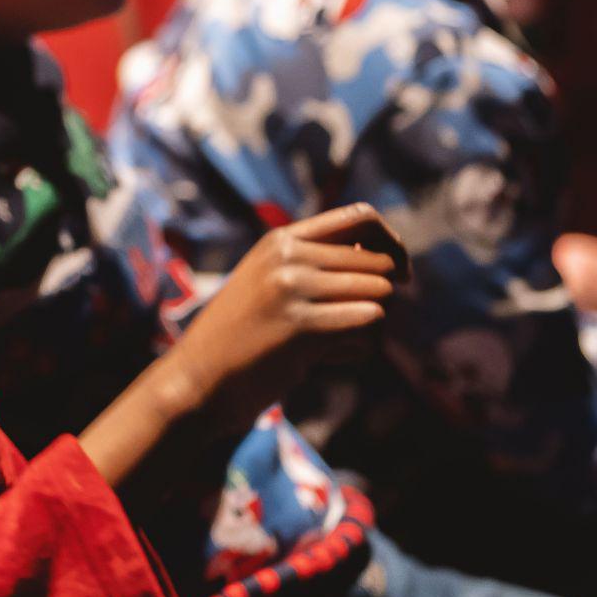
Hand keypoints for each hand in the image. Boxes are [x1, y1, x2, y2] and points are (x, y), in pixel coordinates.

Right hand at [79, 203, 400, 504]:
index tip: (400, 273)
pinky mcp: (302, 326)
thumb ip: (316, 266)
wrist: (197, 380)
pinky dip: (359, 349)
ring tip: (332, 347)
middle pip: (377, 263)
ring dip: (369, 329)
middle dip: (379, 299)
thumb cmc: (241, 339)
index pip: (360, 217)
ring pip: (378, 295)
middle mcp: (287, 255)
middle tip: (349, 329)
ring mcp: (293, 287)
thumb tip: (388, 263)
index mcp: (281, 240)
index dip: (392, 243)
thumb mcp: (269, 284)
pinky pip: (368, 325)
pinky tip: (325, 360)